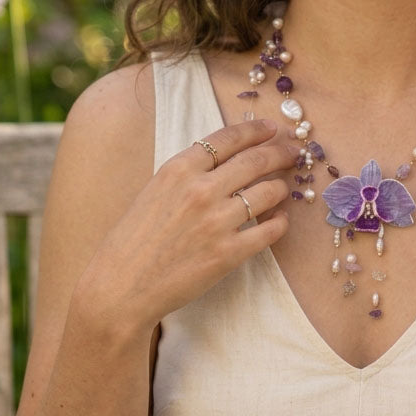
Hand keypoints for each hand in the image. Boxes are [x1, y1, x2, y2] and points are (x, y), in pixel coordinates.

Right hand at [80, 118, 294, 331]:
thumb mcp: (155, 190)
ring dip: (282, 188)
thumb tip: (226, 160)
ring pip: (268, 193)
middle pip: (255, 161)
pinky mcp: (228, 253)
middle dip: (280, 153)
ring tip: (285, 188)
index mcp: (179, 169)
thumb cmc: (134, 239)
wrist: (121, 287)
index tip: (271, 128)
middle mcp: (201, 190)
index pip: (228, 138)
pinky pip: (268, 231)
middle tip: (293, 152)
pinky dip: (279, 223)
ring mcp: (217, 222)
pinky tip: (280, 221)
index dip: (255, 130)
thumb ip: (189, 173)